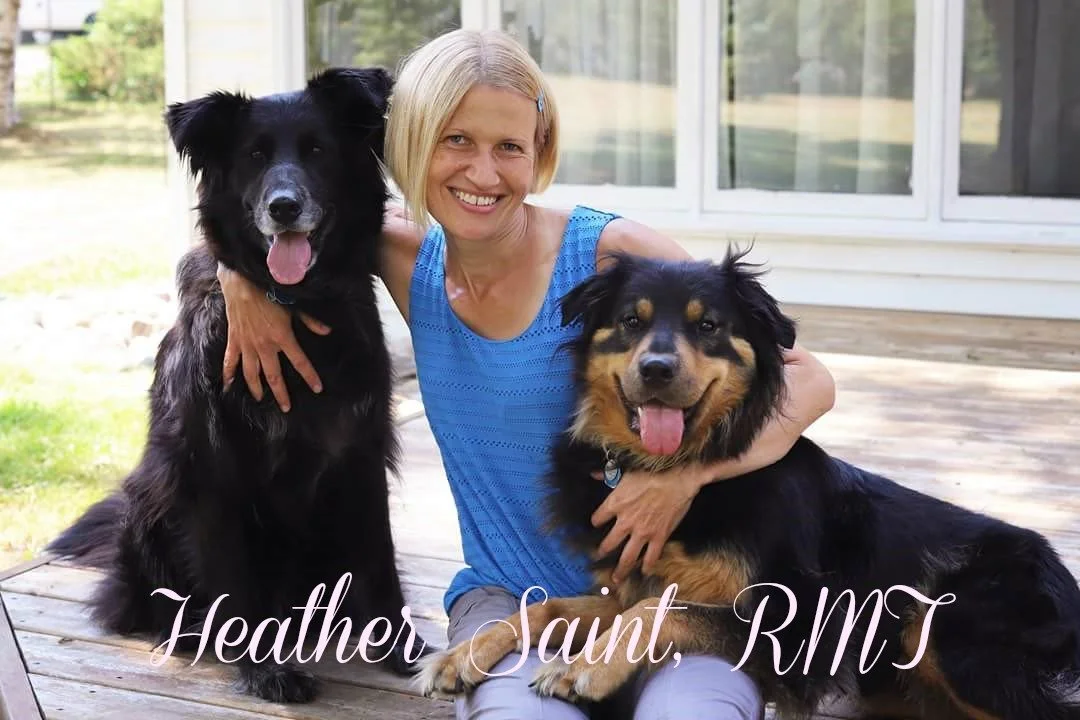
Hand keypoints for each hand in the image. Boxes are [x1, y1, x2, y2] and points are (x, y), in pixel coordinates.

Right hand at [217, 264, 330, 411]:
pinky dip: (228, 373)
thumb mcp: (294, 305)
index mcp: (282, 337)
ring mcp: (247, 344)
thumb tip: (326, 331)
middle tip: (285, 407)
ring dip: (256, 388)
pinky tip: (228, 385)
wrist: (242, 280)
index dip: (309, 376)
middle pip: (273, 376)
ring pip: (251, 373)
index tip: (317, 389)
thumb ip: (310, 320)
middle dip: (280, 393)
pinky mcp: (234, 339)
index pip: (300, 362)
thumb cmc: (269, 290)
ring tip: (260, 399)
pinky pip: (230, 360)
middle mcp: (264, 345)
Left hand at [589, 465, 705, 584]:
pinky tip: (645, 571)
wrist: (677, 478)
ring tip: (616, 578)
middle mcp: (626, 521)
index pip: (598, 518)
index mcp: (615, 503)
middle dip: (603, 551)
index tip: (596, 524)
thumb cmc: (652, 471)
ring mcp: (642, 532)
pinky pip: (652, 556)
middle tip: (599, 556)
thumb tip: (593, 474)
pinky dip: (648, 566)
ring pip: (628, 556)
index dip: (596, 521)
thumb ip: (608, 475)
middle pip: (609, 542)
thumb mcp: (626, 471)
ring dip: (621, 569)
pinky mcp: (659, 536)